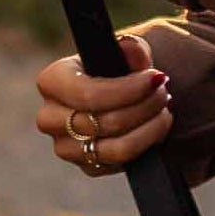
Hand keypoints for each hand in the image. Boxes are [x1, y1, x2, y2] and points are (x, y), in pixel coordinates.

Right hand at [36, 31, 174, 177]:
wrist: (129, 97)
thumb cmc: (125, 69)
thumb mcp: (130, 51)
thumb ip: (131, 48)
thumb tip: (129, 48)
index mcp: (52, 81)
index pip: (86, 94)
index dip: (126, 90)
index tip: (156, 78)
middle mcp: (50, 117)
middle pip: (104, 122)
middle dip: (144, 107)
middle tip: (164, 93)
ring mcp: (65, 146)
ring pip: (116, 148)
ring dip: (150, 129)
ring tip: (164, 111)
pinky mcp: (87, 167)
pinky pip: (121, 163)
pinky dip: (145, 146)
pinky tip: (154, 127)